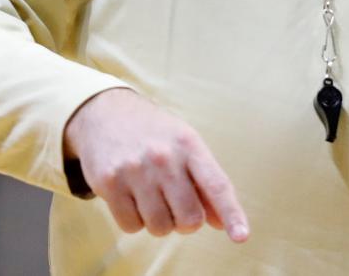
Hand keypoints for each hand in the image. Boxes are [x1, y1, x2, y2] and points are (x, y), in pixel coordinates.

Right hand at [63, 88, 249, 240]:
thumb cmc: (154, 134)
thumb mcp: (185, 145)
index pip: (216, 184)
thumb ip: (205, 183)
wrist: (106, 112)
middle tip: (176, 203)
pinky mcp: (109, 183)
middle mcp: (164, 157)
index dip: (231, 212)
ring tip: (152, 196)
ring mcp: (135, 170)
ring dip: (159, 221)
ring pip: (160, 228)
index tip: (241, 236)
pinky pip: (131, 227)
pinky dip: (134, 220)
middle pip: (189, 218)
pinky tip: (131, 196)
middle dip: (186, 221)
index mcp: (189, 144)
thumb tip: (222, 223)